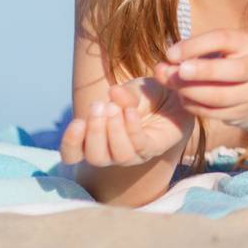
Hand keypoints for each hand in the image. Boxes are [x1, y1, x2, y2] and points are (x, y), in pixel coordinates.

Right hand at [59, 77, 192, 168]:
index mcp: (96, 140)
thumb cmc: (146, 95)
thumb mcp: (132, 90)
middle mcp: (112, 153)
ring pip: (117, 156)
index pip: (72, 155)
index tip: (77, 122)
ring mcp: (134, 154)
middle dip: (94, 131)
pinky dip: (132, 129)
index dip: (70, 143)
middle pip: (94, 157)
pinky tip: (131, 112)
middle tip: (99, 105)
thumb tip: (113, 92)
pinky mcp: (153, 149)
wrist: (177, 97)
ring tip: (115, 108)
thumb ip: (123, 94)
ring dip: (113, 131)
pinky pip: (140, 146)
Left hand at [156, 29, 247, 133]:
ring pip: (222, 96)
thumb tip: (161, 68)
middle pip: (234, 70)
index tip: (170, 54)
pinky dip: (195, 106)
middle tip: (178, 72)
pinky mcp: (244, 113)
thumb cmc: (228, 65)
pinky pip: (215, 113)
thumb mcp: (217, 53)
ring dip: (193, 92)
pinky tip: (184, 99)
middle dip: (203, 71)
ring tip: (175, 87)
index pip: (224, 39)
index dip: (195, 46)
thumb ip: (190, 57)